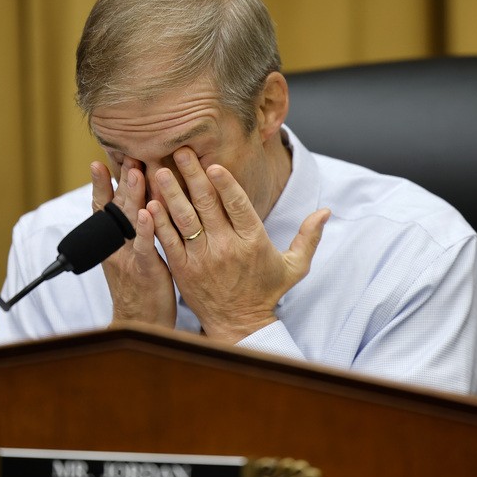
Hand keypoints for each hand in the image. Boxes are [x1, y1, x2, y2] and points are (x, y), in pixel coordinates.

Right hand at [90, 159, 176, 327]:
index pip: (103, 206)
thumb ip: (133, 229)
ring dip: (132, 195)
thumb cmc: (142, 288)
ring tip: (136, 172)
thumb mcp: (133, 255)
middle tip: (127, 155)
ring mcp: (128, 258)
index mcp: (112, 242)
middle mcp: (115, 246)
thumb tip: (141, 199)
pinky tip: (150, 211)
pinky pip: (144, 246)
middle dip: (120, 180)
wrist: (141, 325)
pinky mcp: (144, 270)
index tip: (101, 159)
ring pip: (128, 221)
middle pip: (115, 207)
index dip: (101, 183)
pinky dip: (146, 228)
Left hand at [148, 148, 329, 343]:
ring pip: (183, 218)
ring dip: (170, 192)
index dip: (225, 184)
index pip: (238, 206)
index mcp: (253, 242)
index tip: (213, 164)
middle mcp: (226, 248)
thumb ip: (308, 236)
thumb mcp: (295, 266)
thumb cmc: (266, 292)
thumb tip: (326, 211)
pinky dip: (158, 220)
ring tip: (159, 169)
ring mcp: (201, 258)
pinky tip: (149, 202)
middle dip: (192, 175)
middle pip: (206, 205)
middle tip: (179, 150)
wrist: (238, 325)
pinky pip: (168, 240)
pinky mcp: (182, 269)